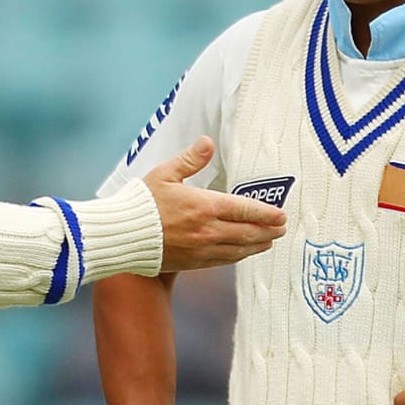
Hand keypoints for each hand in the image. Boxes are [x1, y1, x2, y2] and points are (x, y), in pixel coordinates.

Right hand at [143, 136, 285, 270]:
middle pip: (248, 232)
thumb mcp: (165, 173)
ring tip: (269, 242)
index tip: (281, 214)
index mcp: (204, 206)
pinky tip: (243, 253)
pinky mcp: (193, 262)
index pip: (244, 209)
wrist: (122, 235)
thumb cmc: (141, 202)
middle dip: (268, 230)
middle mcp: (208, 230)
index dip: (266, 213)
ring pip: (239, 249)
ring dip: (258, 245)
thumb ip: (190, 159)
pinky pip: (223, 260)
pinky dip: (238, 256)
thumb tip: (207, 142)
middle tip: (282, 228)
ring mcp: (201, 249)